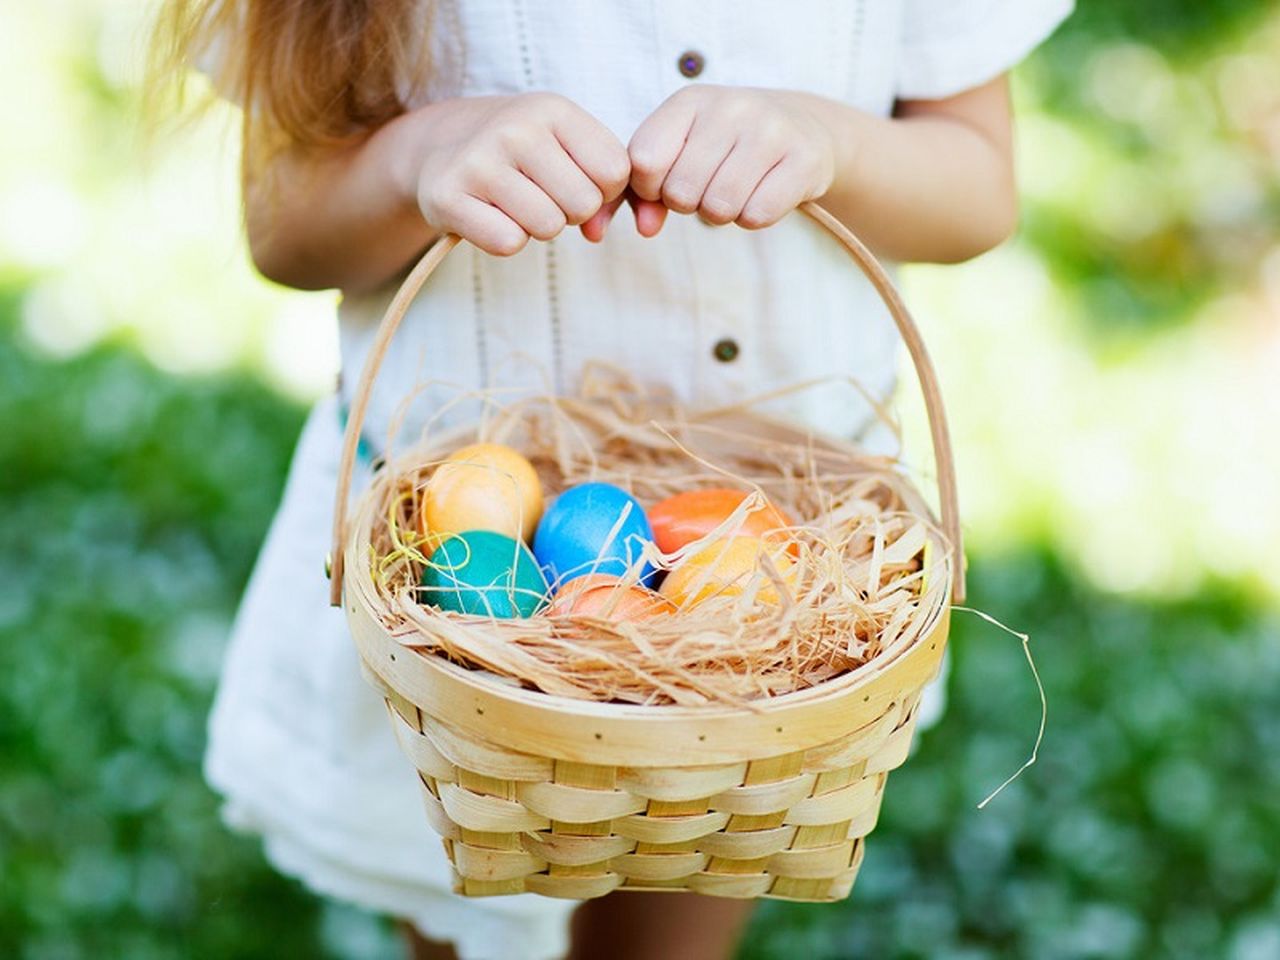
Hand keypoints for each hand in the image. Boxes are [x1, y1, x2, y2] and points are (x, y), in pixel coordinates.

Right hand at [412, 93, 631, 255]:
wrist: (438, 147)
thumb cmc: (519, 154)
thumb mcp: (564, 143)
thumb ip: (603, 183)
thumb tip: (598, 232)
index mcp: (552, 109)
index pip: (615, 171)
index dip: (602, 190)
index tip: (574, 180)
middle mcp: (515, 128)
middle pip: (584, 204)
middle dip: (569, 212)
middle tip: (541, 195)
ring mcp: (479, 161)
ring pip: (548, 226)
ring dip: (537, 227)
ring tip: (514, 204)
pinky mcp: (448, 197)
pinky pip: (509, 243)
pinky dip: (504, 240)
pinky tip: (488, 215)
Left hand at [621, 86, 840, 232]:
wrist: (801, 127)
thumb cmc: (725, 147)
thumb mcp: (680, 152)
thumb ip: (646, 191)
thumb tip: (645, 228)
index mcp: (690, 100)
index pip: (644, 160)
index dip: (649, 188)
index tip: (667, 182)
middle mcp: (731, 107)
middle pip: (681, 191)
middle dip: (688, 204)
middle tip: (708, 187)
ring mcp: (771, 130)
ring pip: (719, 207)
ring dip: (721, 214)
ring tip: (733, 191)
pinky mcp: (804, 159)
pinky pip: (757, 215)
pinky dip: (753, 218)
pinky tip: (760, 194)